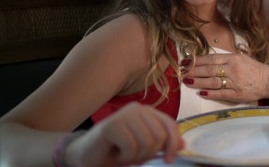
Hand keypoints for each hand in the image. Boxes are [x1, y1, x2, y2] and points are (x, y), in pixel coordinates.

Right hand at [67, 103, 182, 165]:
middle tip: (135, 157)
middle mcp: (138, 109)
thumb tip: (183, 145)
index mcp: (148, 112)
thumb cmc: (116, 151)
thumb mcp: (144, 149)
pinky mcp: (112, 124)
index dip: (173, 143)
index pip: (170, 125)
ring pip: (147, 142)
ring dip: (136, 156)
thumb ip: (163, 144)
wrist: (85, 156)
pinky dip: (125, 157)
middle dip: (150, 154)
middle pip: (160, 136)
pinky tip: (116, 153)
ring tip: (125, 154)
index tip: (169, 159)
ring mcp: (124, 114)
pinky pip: (131, 146)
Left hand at [183, 53, 268, 101]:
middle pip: (209, 70)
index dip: (197, 61)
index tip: (185, 62)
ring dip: (198, 82)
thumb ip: (225, 58)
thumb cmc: (253, 68)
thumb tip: (206, 60)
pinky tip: (200, 93)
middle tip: (181, 72)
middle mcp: (232, 69)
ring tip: (187, 81)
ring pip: (212, 82)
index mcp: (233, 58)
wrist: (268, 80)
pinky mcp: (237, 94)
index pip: (211, 59)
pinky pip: (221, 93)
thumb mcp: (240, 57)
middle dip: (193, 71)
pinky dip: (210, 93)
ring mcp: (235, 82)